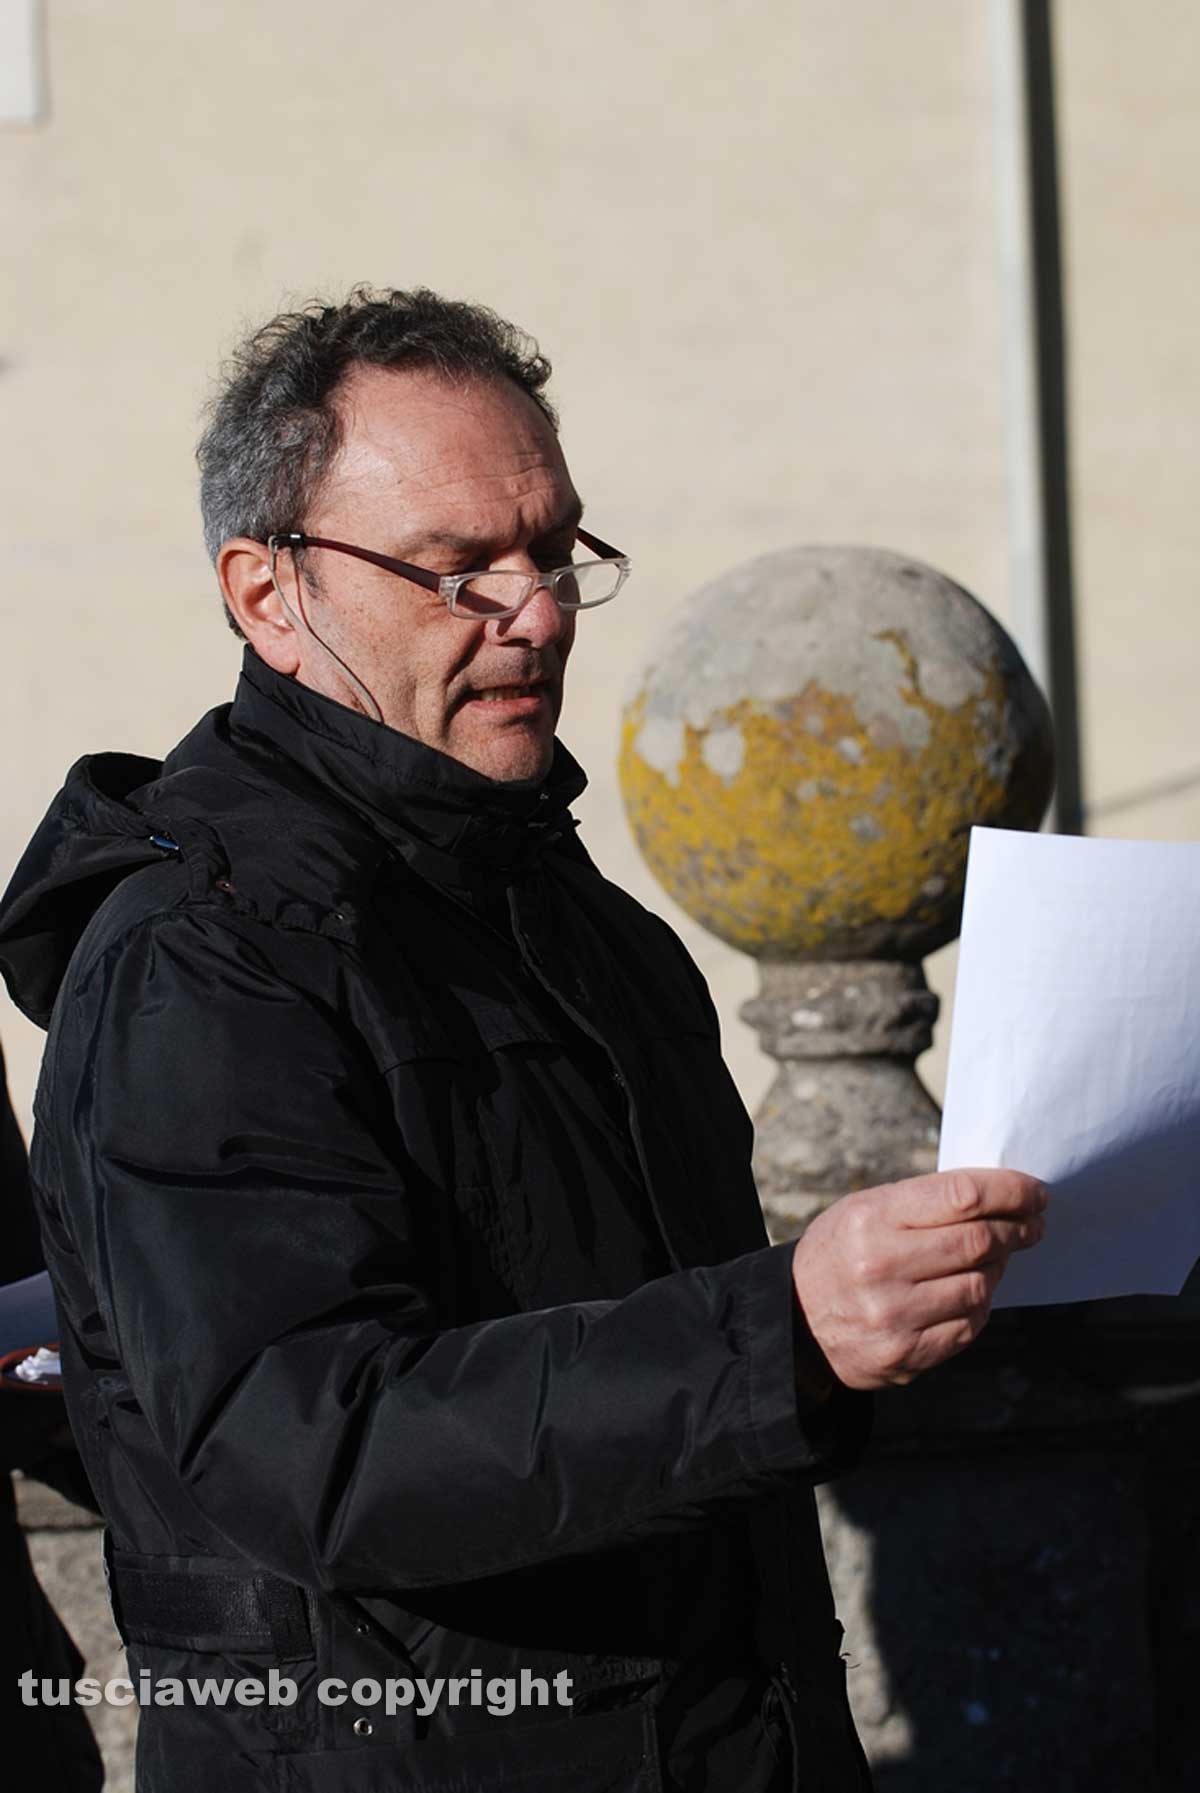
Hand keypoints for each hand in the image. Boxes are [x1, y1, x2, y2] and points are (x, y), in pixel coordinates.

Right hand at [791, 1168, 1047, 1390]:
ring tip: (992, 1259)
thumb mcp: (864, 1210)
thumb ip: (924, 1203)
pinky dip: (978, 1306)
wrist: (793, 1319)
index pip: (961, 1196)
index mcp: (870, 1218)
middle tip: (1032, 1225)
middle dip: (1017, 1229)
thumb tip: (1000, 1199)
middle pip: (979, 1242)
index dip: (1011, 1191)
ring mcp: (893, 1316)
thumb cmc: (841, 1252)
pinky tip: (969, 1293)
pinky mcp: (904, 1355)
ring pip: (980, 1286)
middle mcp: (880, 1266)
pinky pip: (968, 1326)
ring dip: (997, 1269)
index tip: (1036, 1192)